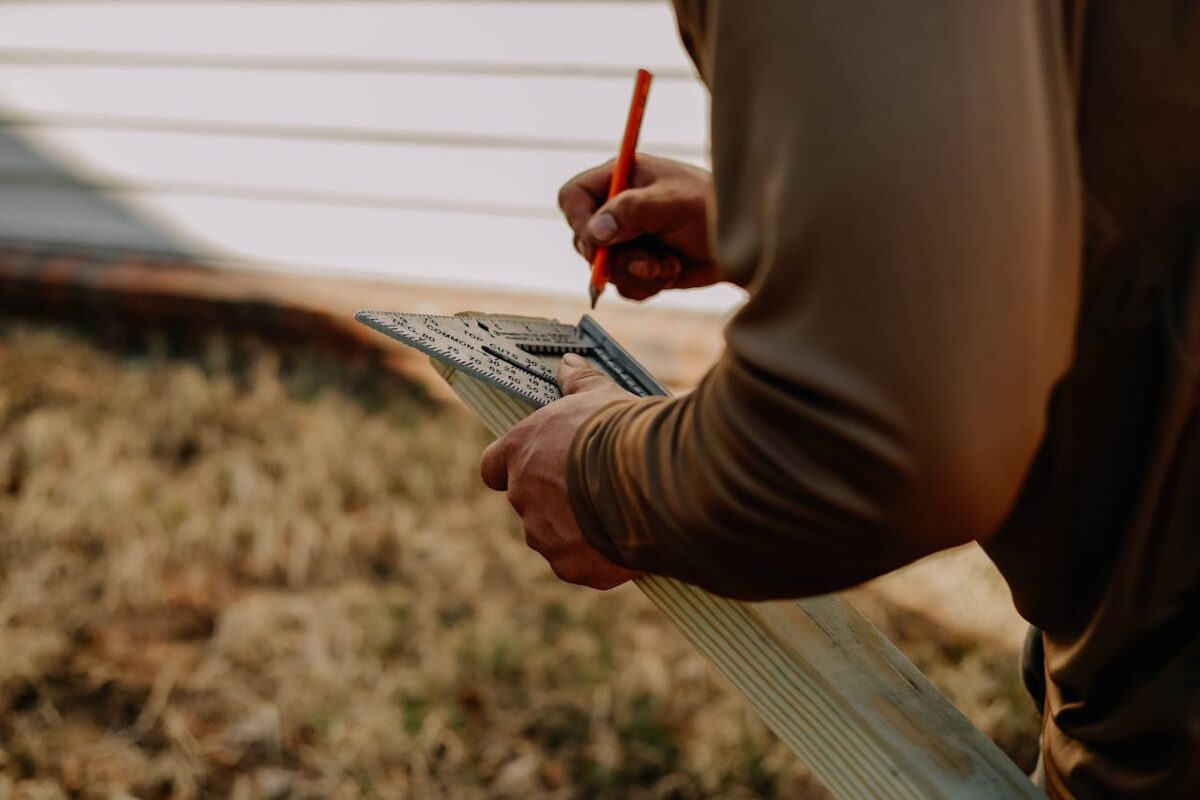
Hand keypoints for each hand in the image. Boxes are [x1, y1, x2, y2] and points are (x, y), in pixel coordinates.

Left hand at [480, 354, 639, 589]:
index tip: (537, 466)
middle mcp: (523, 497)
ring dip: (578, 531)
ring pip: (555, 538)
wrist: (647, 479)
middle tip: (598, 488)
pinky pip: (582, 564)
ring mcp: (545, 536)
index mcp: (520, 452)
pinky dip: (600, 558)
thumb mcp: (600, 395)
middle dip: (560, 501)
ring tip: (619, 514)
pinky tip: (627, 540)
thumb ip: (579, 382)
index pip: (493, 468)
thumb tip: (567, 361)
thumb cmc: (619, 430)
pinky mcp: (571, 566)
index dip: (512, 469)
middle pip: (532, 505)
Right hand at [558, 154, 718, 300]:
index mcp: (620, 178)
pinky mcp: (639, 266)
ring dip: (635, 273)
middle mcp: (617, 209)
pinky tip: (671, 271)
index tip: (598, 243)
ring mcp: (627, 240)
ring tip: (667, 263)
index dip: (580, 222)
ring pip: (603, 269)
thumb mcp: (673, 203)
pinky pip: (623, 286)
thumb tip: (595, 232)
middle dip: (614, 257)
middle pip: (583, 240)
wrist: (743, 245)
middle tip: (644, 260)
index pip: (574, 197)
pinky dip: (646, 285)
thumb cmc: (715, 208)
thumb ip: (632, 211)